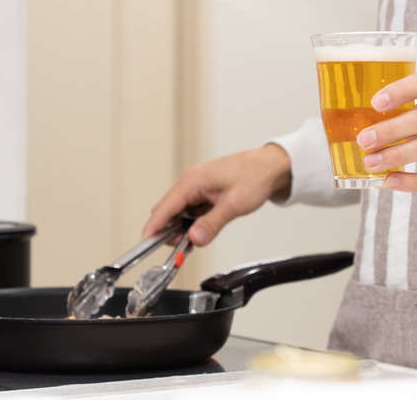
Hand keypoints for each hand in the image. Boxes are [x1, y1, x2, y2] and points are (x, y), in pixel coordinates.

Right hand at [142, 144, 291, 246]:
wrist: (270, 167)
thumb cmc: (254, 176)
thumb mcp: (234, 204)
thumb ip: (212, 224)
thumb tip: (194, 239)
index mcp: (192, 181)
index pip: (164, 208)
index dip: (153, 228)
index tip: (146, 244)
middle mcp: (190, 183)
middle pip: (168, 212)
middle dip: (170, 232)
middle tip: (182, 249)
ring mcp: (196, 188)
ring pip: (179, 214)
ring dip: (183, 229)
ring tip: (196, 240)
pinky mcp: (204, 193)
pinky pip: (191, 212)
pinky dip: (193, 224)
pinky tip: (203, 231)